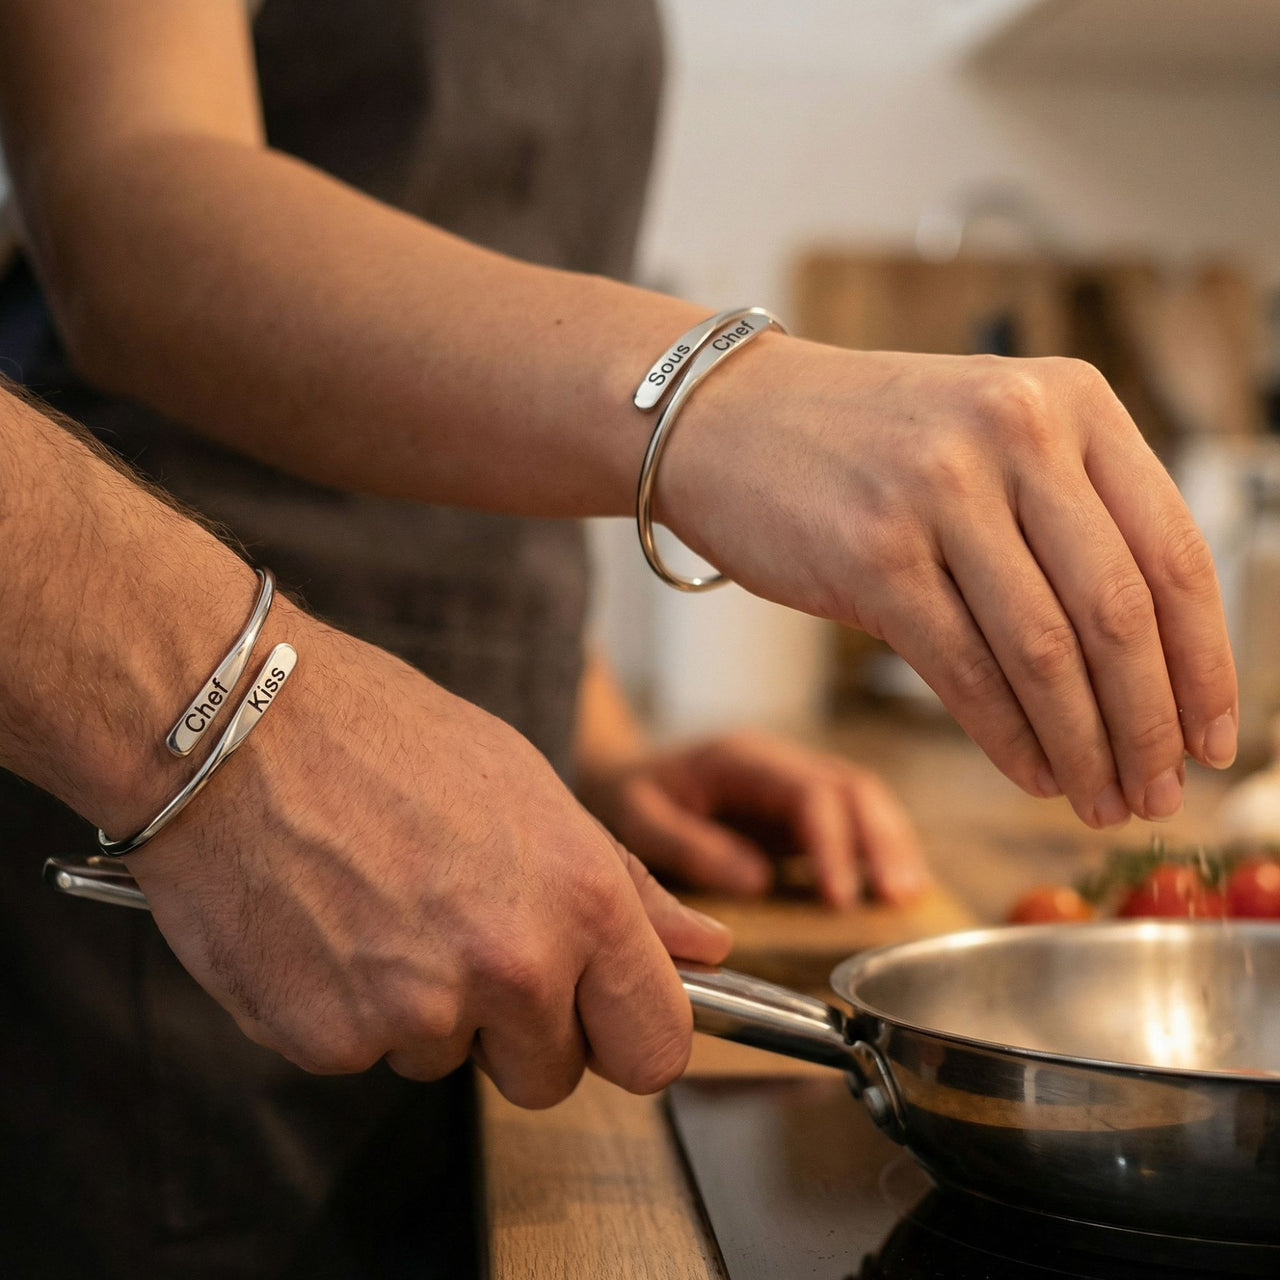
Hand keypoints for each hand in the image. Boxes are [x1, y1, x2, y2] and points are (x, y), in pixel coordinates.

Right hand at [124, 604, 731, 1108]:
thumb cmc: (386, 740)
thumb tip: (707, 950)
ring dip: (426, 1009)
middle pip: (551, 1077)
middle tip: (462, 934)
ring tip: (381, 905)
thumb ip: (627, 887)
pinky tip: (325, 925)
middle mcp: (511, 966)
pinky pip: (364, 1054)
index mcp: (579, 901)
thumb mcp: (530, 788)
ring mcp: (417, 1010)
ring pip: (449, 1061)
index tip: (598, 1015)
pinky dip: (347, 1008)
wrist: (235, 728)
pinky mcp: (327, 1039)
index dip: (626, 1034)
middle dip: (517, 1028)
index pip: (655, 1049)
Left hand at [580, 730, 929, 908]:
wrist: (619, 775)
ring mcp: (791, 781)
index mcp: (740, 759)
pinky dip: (878, 847)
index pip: (809, 793)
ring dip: (891, 843)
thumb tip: (758, 880)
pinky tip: (893, 885)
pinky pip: (852, 818)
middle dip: (882, 840)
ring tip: (906, 895)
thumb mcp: (636, 818)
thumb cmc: (625, 796)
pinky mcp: (797, 807)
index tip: (841, 899)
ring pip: (863, 797)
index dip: (833, 844)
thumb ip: (690, 846)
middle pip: (852, 786)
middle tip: (897, 897)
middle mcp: (776, 762)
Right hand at [664, 340, 1236, 829]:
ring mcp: (939, 490)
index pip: (1174, 551)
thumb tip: (1144, 669)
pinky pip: (966, 670)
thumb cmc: (862, 445)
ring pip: (1047, 652)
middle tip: (1157, 793)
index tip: (1215, 739)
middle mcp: (1014, 432)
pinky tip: (1032, 774)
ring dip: (1085, 747)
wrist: (727, 417)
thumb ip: (1064, 519)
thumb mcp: (986, 442)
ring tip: (1099, 801)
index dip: (1205, 664)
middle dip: (1150, 726)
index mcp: (1068, 401)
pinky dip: (1009, 739)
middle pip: (1120, 613)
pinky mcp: (872, 554)